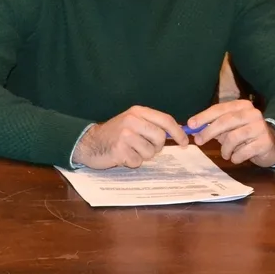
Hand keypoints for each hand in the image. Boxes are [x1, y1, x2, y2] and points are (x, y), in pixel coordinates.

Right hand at [71, 106, 188, 168]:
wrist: (90, 142)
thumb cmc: (115, 133)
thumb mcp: (133, 121)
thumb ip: (152, 124)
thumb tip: (178, 133)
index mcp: (138, 111)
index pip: (166, 120)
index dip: (178, 132)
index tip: (184, 143)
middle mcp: (132, 120)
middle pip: (160, 137)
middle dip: (157, 146)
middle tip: (146, 147)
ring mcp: (125, 135)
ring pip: (150, 152)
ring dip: (143, 155)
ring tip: (131, 150)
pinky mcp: (119, 150)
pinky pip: (138, 161)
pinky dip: (132, 162)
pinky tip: (123, 156)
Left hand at [188, 100, 274, 166]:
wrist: (272, 144)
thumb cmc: (246, 135)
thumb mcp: (231, 128)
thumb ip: (215, 126)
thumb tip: (194, 129)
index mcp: (243, 106)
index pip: (220, 108)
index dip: (204, 116)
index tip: (191, 124)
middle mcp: (252, 113)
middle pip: (226, 121)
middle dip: (208, 132)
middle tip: (199, 141)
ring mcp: (260, 127)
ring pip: (233, 138)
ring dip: (225, 149)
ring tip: (226, 154)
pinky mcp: (264, 142)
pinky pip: (242, 152)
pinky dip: (236, 157)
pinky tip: (237, 157)